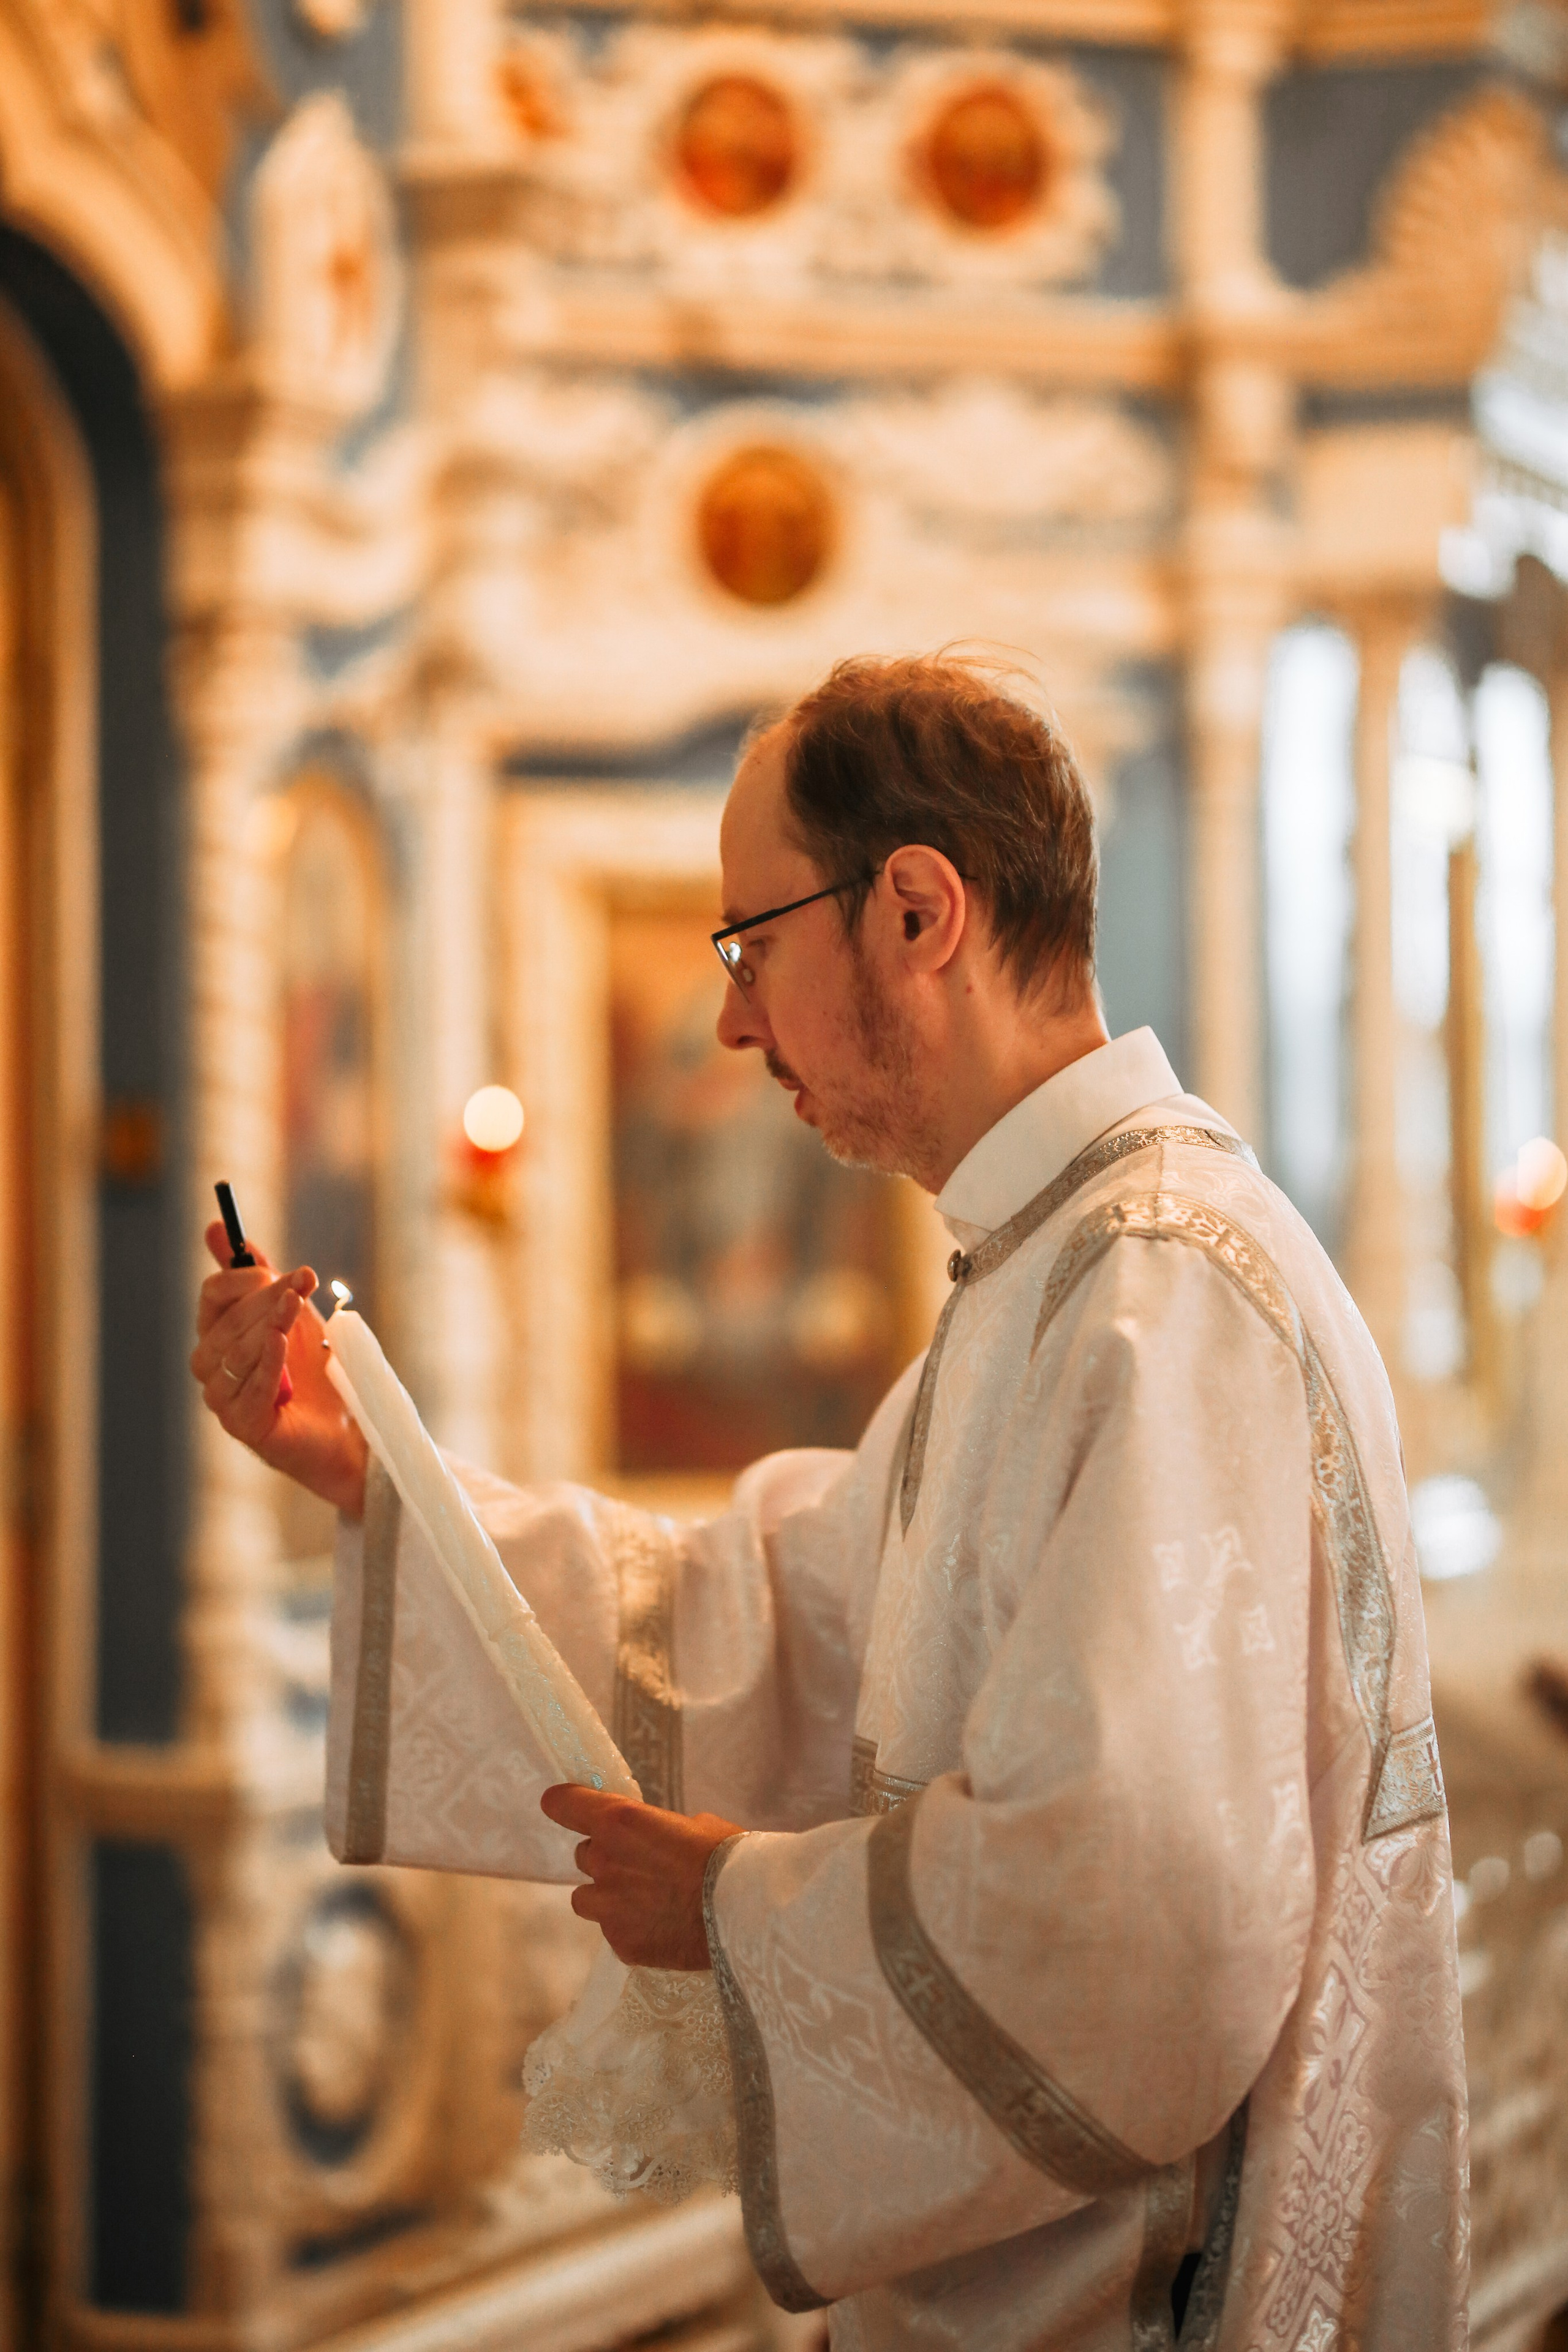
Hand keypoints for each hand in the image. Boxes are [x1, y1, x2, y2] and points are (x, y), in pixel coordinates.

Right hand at [190, 1223, 367, 1515]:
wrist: (347, 1423)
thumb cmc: (314, 1366)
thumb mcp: (291, 1310)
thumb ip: (257, 1273)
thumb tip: (216, 1226)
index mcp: (217, 1332)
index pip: (213, 1295)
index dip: (244, 1277)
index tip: (280, 1269)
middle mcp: (211, 1365)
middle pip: (227, 1321)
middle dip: (267, 1298)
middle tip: (303, 1282)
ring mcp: (222, 1398)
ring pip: (236, 1353)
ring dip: (270, 1325)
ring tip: (297, 1309)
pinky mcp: (244, 1426)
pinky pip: (250, 1390)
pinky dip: (267, 1364)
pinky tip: (281, 1343)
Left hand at [540, 1785, 743, 1969]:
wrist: (743, 1914)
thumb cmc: (727, 1858)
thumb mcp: (698, 1826)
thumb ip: (663, 1830)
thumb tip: (662, 1840)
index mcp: (620, 1822)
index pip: (563, 1804)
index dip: (564, 1803)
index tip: (564, 1804)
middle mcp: (604, 1862)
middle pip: (584, 1854)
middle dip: (606, 1856)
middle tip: (639, 1863)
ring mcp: (608, 1908)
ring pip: (587, 1898)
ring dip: (606, 1894)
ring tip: (642, 1901)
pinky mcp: (621, 1943)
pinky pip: (613, 1930)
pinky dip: (630, 1927)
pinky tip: (661, 1928)